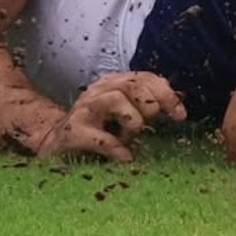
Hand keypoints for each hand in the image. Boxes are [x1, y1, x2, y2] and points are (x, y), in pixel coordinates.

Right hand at [35, 72, 186, 161]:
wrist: (55, 147)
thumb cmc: (97, 132)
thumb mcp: (124, 116)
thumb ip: (145, 108)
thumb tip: (177, 110)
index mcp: (113, 84)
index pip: (145, 78)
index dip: (166, 94)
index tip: (180, 115)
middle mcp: (99, 91)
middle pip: (133, 84)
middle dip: (149, 106)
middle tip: (149, 126)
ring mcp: (84, 110)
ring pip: (116, 100)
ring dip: (132, 121)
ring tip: (131, 138)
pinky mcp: (73, 132)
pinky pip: (100, 137)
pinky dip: (117, 147)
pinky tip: (126, 157)